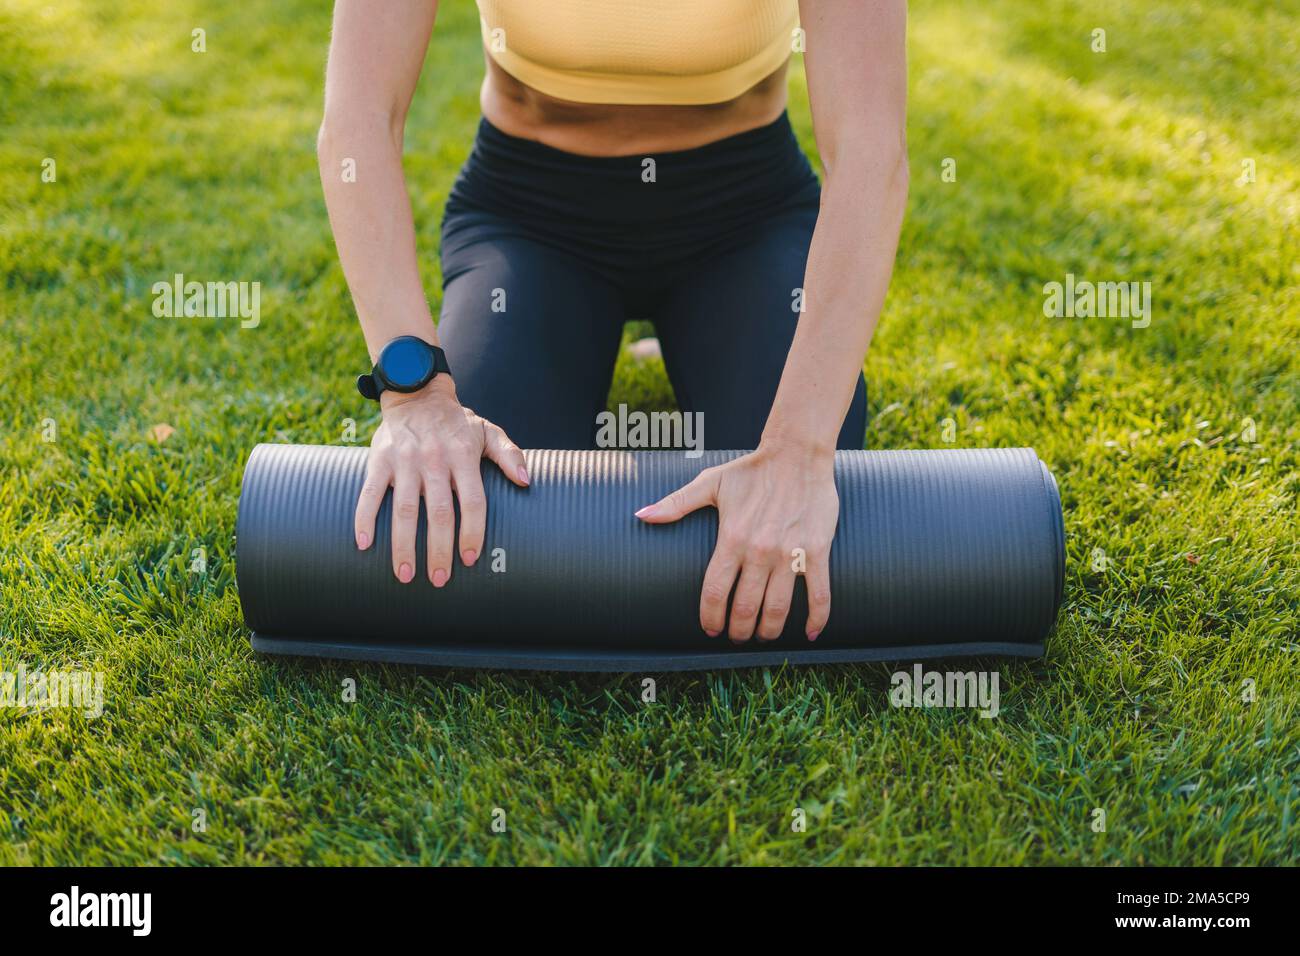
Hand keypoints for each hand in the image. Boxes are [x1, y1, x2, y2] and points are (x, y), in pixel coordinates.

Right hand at [355, 377, 528, 584]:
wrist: (415, 392)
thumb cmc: (456, 421)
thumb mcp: (488, 431)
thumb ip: (509, 455)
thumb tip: (526, 481)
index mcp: (463, 456)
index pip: (471, 500)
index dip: (472, 531)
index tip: (470, 558)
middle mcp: (434, 460)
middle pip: (438, 513)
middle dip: (438, 550)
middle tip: (439, 579)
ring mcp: (404, 461)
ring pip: (403, 509)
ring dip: (403, 545)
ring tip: (405, 574)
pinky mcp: (379, 460)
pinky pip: (369, 493)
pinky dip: (364, 518)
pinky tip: (364, 544)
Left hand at [635, 443, 837, 642]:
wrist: (797, 455)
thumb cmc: (752, 470)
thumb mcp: (710, 484)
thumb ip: (675, 504)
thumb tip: (641, 514)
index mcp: (732, 538)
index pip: (715, 591)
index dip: (710, 617)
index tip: (710, 629)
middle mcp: (760, 551)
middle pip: (745, 607)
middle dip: (738, 630)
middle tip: (736, 637)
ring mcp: (790, 553)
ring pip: (778, 608)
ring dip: (769, 631)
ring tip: (763, 638)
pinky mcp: (817, 551)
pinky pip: (819, 592)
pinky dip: (816, 618)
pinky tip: (809, 634)